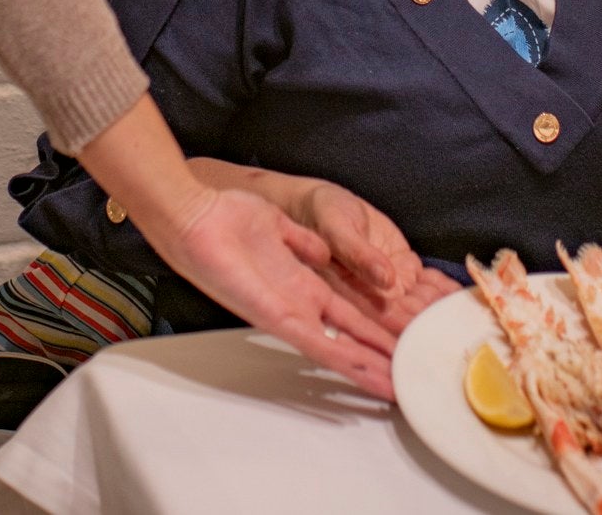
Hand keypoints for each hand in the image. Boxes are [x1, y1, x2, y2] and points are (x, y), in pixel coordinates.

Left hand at [149, 185, 403, 398]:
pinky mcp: (273, 315)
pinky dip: (341, 359)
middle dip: (375, 356)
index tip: (396, 341)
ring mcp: (285, 312)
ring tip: (394, 388)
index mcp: (298, 283)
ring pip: (334, 349)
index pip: (344, 314)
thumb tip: (324, 251)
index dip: (370, 329)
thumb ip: (303, 241)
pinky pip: (314, 342)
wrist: (196, 215)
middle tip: (405, 378)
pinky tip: (364, 373)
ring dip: (365, 368)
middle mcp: (295, 303)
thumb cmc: (228, 217)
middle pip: (344, 337)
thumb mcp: (277, 226)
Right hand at [291, 182, 456, 333]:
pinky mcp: (403, 268)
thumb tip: (386, 279)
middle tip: (466, 338)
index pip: (385, 324)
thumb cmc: (321, 214)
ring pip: (424, 303)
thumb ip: (359, 253)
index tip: (435, 346)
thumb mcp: (336, 228)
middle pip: (410, 320)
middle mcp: (376, 296)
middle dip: (436, 329)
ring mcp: (392, 284)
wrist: (322, 202)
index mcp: (354, 295)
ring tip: (475, 320)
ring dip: (446, 311)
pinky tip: (467, 298)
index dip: (409, 337)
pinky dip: (447, 290)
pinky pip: (429, 283)